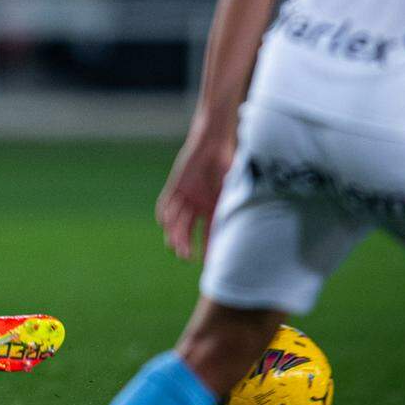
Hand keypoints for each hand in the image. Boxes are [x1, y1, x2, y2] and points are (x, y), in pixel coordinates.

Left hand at [156, 127, 235, 261]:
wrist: (214, 142)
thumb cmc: (229, 163)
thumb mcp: (234, 186)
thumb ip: (233, 203)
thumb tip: (239, 223)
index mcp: (214, 209)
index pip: (209, 234)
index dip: (208, 248)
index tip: (208, 262)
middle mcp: (199, 206)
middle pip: (189, 230)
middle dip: (187, 244)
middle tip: (185, 256)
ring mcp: (186, 197)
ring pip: (177, 220)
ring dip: (175, 233)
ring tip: (174, 244)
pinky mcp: (176, 186)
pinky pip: (166, 203)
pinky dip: (165, 213)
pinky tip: (164, 222)